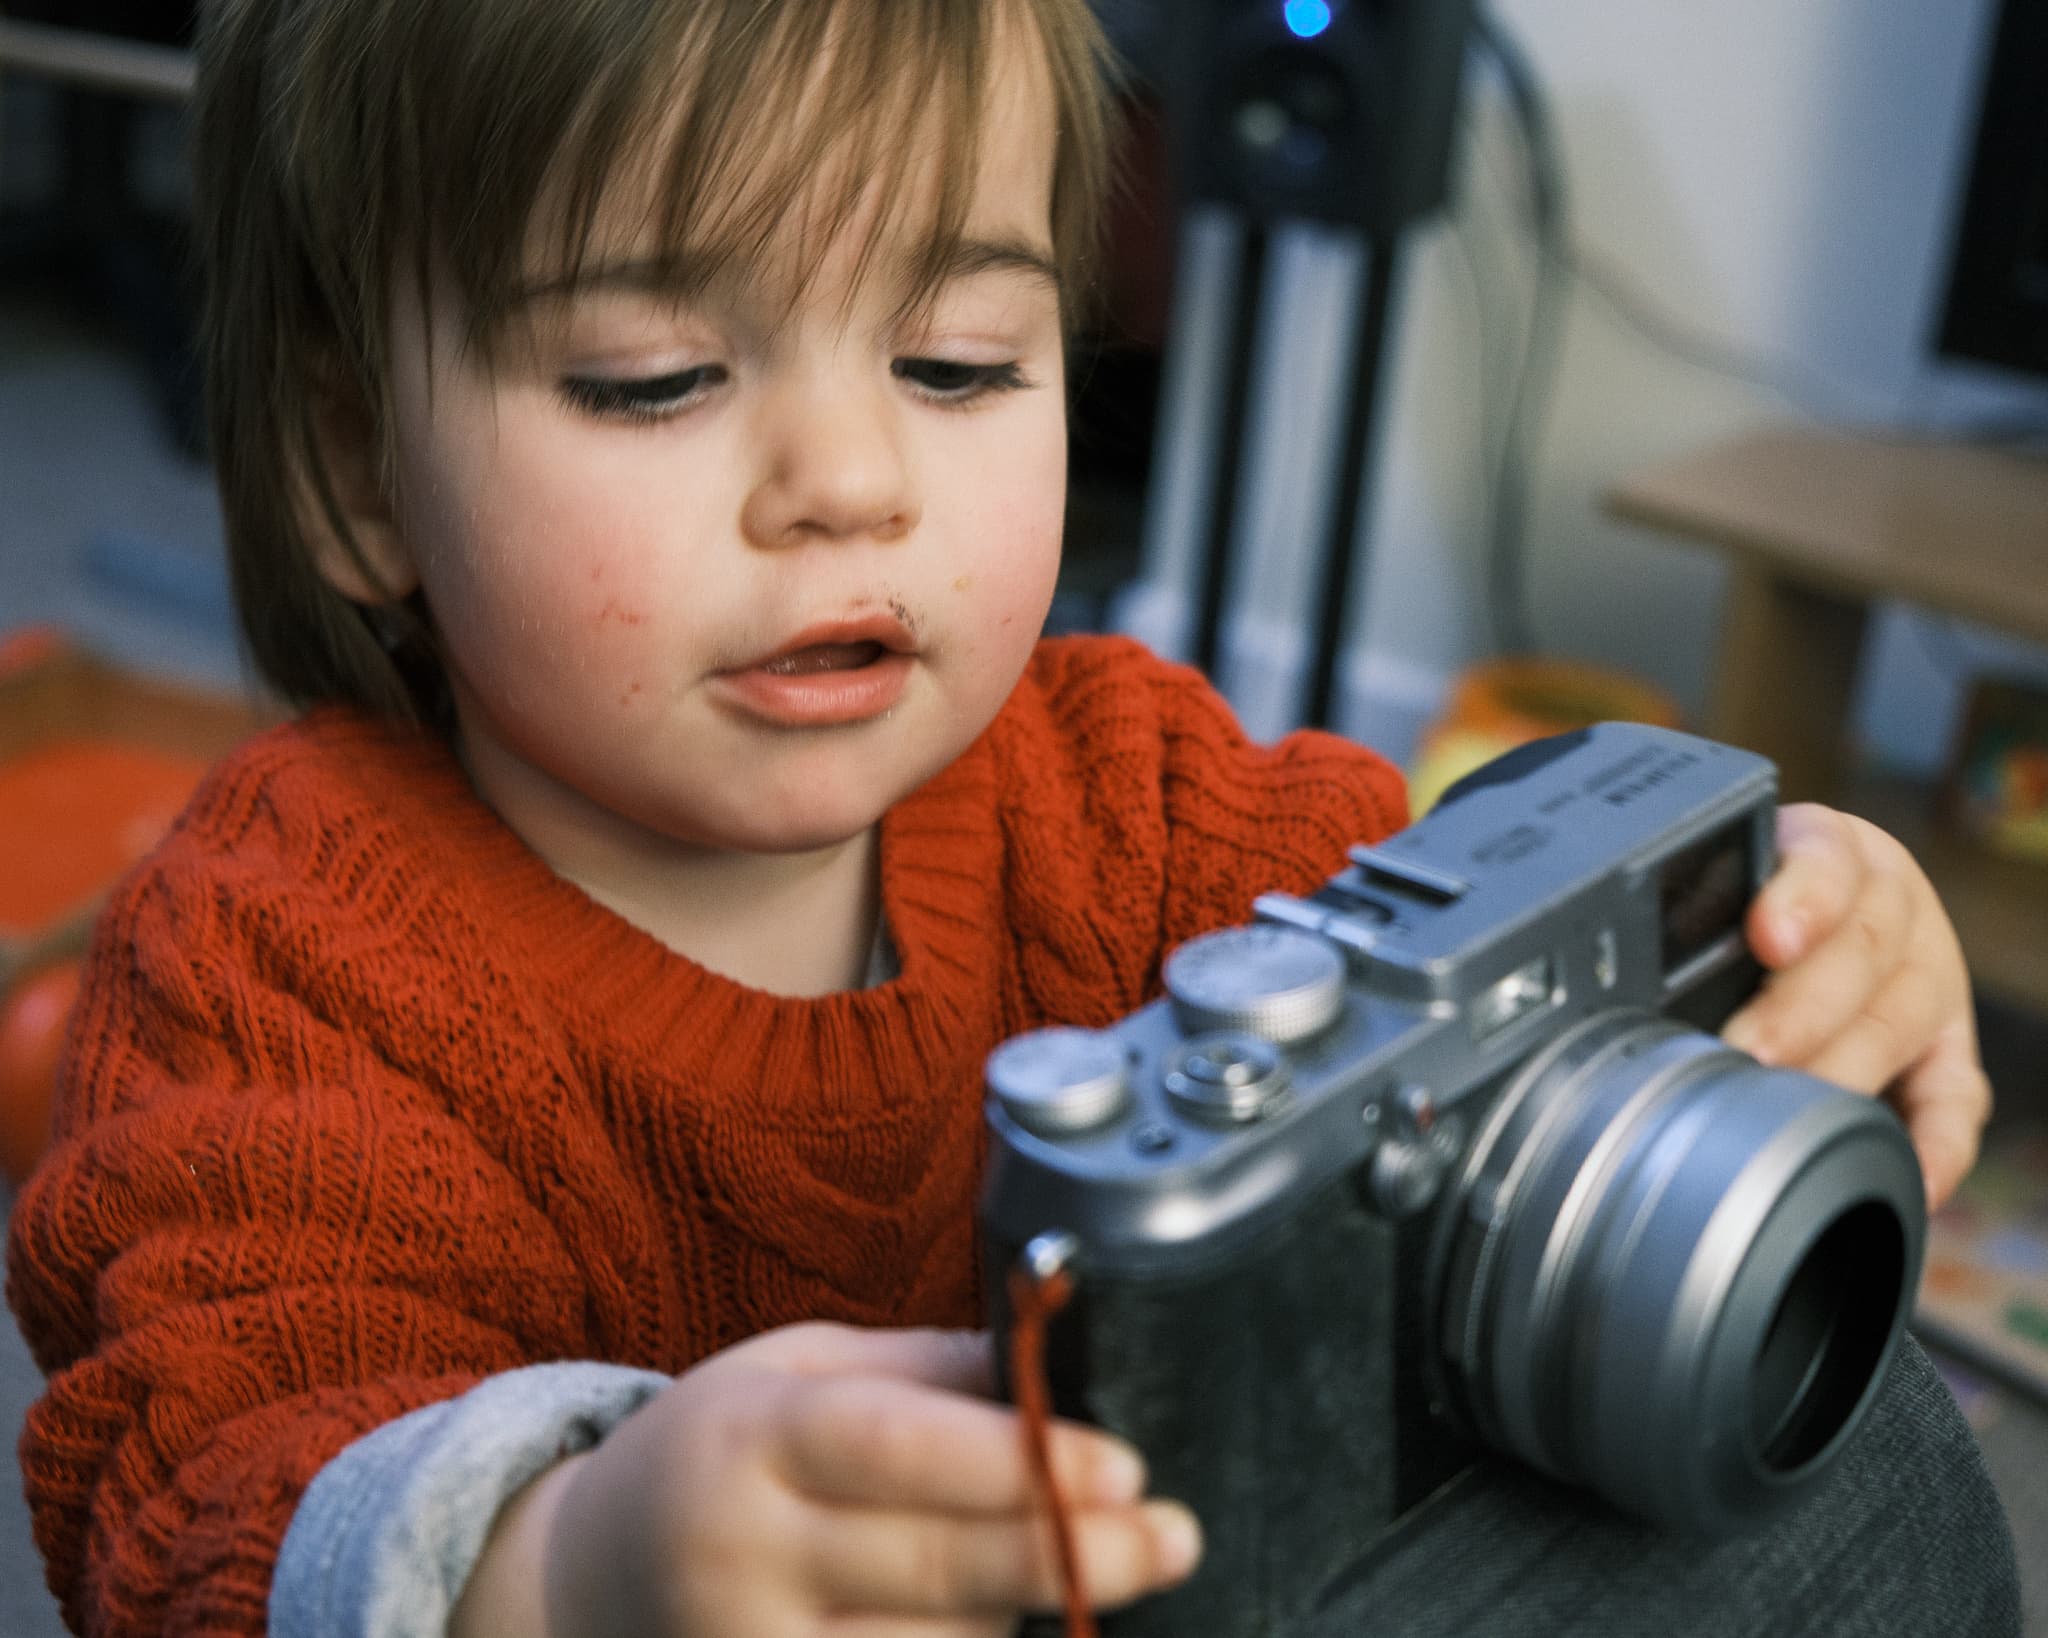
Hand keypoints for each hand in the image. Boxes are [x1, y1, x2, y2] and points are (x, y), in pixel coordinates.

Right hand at [534, 1323, 1199, 1637]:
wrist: (589, 1580)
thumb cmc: (722, 1452)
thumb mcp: (797, 1370)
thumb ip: (924, 1368)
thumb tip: (1050, 1353)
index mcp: (753, 1436)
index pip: (895, 1448)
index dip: (1015, 1462)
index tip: (1124, 1465)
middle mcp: (746, 1556)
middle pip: (933, 1565)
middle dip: (1070, 1552)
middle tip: (1173, 1536)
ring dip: (1023, 1613)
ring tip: (1068, 1566)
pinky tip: (1015, 1626)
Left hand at [1722, 803, 1991, 1208]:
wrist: (1809, 924)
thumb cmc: (1745, 908)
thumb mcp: (1722, 884)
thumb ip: (1692, 905)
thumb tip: (1616, 957)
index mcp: (1830, 852)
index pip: (1825, 859)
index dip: (1803, 898)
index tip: (1768, 936)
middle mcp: (1890, 909)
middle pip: (1862, 952)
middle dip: (1799, 1009)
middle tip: (1744, 1050)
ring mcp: (1927, 981)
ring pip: (1897, 1023)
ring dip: (1842, 1072)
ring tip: (1787, 1112)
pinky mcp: (1948, 1050)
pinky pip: (1955, 1099)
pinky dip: (1936, 1142)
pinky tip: (1908, 1177)